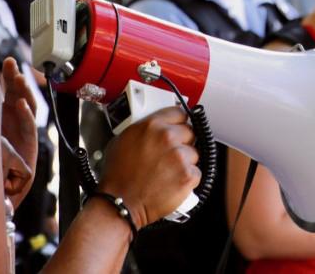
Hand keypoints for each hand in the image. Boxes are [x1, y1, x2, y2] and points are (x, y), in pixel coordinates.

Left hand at [0, 58, 37, 204]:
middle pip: (16, 94)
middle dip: (15, 78)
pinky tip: (20, 105)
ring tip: (18, 79)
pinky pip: (30, 129)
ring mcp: (21, 134)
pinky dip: (26, 115)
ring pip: (27, 107)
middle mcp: (11, 123)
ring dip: (24, 92)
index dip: (3, 77)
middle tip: (10, 65)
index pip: (2, 91)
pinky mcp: (28, 150)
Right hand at [98, 107, 199, 228]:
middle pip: (189, 132)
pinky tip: (173, 182)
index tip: (179, 127)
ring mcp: (179, 156)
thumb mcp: (123, 139)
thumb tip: (157, 126)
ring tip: (169, 171)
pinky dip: (188, 178)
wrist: (121, 202)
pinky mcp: (187, 175)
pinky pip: (196, 172)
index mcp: (152, 125)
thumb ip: (144, 128)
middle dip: (182, 142)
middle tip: (171, 154)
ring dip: (185, 161)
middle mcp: (167, 137)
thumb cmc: (118, 175)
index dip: (179, 122)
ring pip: (194, 153)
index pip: (179, 113)